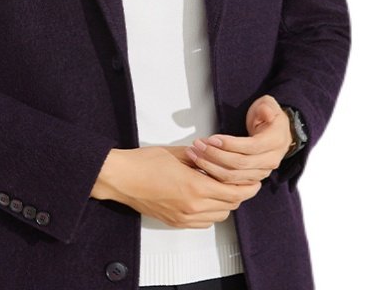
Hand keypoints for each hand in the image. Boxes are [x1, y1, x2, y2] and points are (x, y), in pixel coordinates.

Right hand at [91, 145, 261, 227]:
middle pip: (229, 206)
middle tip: (240, 181)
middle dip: (238, 194)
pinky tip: (205, 197)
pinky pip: (203, 222)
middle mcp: (192, 207)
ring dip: (225, 203)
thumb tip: (215, 156)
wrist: (122, 178)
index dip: (248, 188)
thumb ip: (200, 157)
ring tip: (220, 187)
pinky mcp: (176, 222)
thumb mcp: (177, 153)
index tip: (254, 180)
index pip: (234, 193)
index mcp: (195, 187)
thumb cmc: (144, 163)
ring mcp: (184, 218)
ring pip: (218, 216)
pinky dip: (211, 212)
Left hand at [183, 95, 293, 184]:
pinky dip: (215, 175)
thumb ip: (267, 108)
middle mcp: (270, 160)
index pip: (250, 147)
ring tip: (195, 154)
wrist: (277, 132)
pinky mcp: (252, 178)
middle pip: (239, 164)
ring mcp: (262, 172)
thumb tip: (268, 113)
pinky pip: (232, 182)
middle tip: (198, 145)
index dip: (230, 144)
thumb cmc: (268, 116)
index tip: (212, 138)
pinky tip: (202, 166)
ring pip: (234, 176)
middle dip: (215, 155)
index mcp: (275, 142)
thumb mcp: (269, 105)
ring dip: (212, 166)